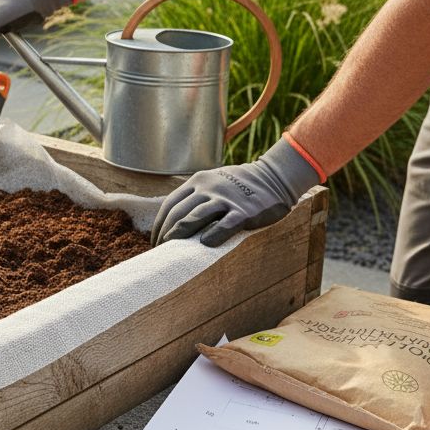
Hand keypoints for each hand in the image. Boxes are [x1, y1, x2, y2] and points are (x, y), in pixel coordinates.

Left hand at [152, 136, 321, 246]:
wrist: (275, 177)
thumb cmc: (239, 185)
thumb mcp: (214, 182)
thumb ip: (196, 196)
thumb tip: (173, 222)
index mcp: (198, 181)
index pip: (170, 204)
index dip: (159, 224)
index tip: (155, 240)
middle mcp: (209, 188)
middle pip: (178, 213)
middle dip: (165, 233)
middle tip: (160, 251)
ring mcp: (226, 199)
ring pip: (194, 217)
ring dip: (179, 235)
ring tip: (171, 251)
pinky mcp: (244, 212)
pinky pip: (225, 225)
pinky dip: (212, 235)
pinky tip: (203, 245)